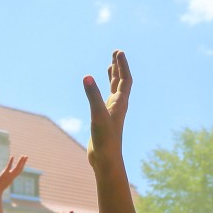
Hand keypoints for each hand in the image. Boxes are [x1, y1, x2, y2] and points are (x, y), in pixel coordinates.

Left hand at [0, 154, 28, 194]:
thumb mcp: (3, 185)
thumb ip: (5, 182)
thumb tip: (4, 181)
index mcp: (12, 178)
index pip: (18, 171)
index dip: (21, 166)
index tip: (24, 161)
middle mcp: (12, 176)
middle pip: (20, 168)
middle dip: (23, 162)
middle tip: (26, 156)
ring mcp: (9, 175)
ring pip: (17, 167)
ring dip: (20, 161)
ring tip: (23, 156)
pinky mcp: (5, 173)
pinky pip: (9, 166)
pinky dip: (11, 161)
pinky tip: (12, 156)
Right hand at [84, 50, 130, 170]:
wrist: (106, 160)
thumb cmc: (105, 140)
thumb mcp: (97, 115)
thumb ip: (93, 96)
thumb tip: (87, 77)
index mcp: (120, 103)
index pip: (125, 79)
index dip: (122, 65)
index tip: (118, 52)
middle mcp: (118, 106)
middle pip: (121, 82)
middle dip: (118, 67)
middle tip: (115, 52)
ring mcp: (111, 113)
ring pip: (114, 90)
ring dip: (113, 77)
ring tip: (110, 66)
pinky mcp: (104, 119)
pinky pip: (105, 99)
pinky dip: (103, 90)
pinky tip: (97, 90)